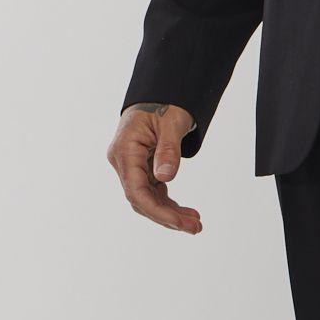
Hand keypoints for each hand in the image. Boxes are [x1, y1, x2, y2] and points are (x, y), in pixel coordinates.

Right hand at [107, 102, 202, 232]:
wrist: (162, 91)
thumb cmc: (165, 102)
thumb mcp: (171, 121)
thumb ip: (168, 149)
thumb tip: (166, 178)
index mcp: (125, 150)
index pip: (136, 190)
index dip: (157, 211)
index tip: (179, 223)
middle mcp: (123, 161)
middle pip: (141, 199)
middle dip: (167, 217)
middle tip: (195, 227)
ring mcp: (131, 165)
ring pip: (147, 198)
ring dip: (170, 213)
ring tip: (195, 223)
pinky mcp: (141, 168)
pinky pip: (153, 190)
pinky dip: (168, 202)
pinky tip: (185, 212)